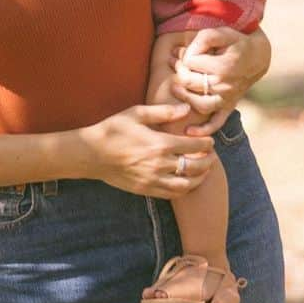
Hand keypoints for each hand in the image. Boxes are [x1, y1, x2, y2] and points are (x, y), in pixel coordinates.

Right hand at [80, 102, 213, 197]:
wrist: (91, 154)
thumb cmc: (113, 129)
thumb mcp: (137, 114)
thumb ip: (163, 112)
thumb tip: (186, 108)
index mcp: (159, 144)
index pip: (193, 146)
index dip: (206, 144)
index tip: (209, 141)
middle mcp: (158, 164)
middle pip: (194, 167)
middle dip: (208, 161)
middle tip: (211, 156)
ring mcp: (152, 179)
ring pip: (186, 184)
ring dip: (199, 178)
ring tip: (203, 170)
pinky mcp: (146, 190)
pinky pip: (172, 194)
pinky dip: (184, 189)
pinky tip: (186, 181)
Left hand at [169, 26, 271, 135]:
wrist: (257, 57)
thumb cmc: (235, 43)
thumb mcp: (221, 33)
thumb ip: (202, 40)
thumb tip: (183, 54)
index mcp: (224, 66)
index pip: (191, 63)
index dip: (185, 56)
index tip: (183, 51)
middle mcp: (226, 85)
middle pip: (191, 83)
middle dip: (179, 73)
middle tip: (175, 64)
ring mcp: (227, 98)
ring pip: (200, 105)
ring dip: (184, 97)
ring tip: (175, 87)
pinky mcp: (228, 106)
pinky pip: (216, 123)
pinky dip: (203, 130)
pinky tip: (188, 131)